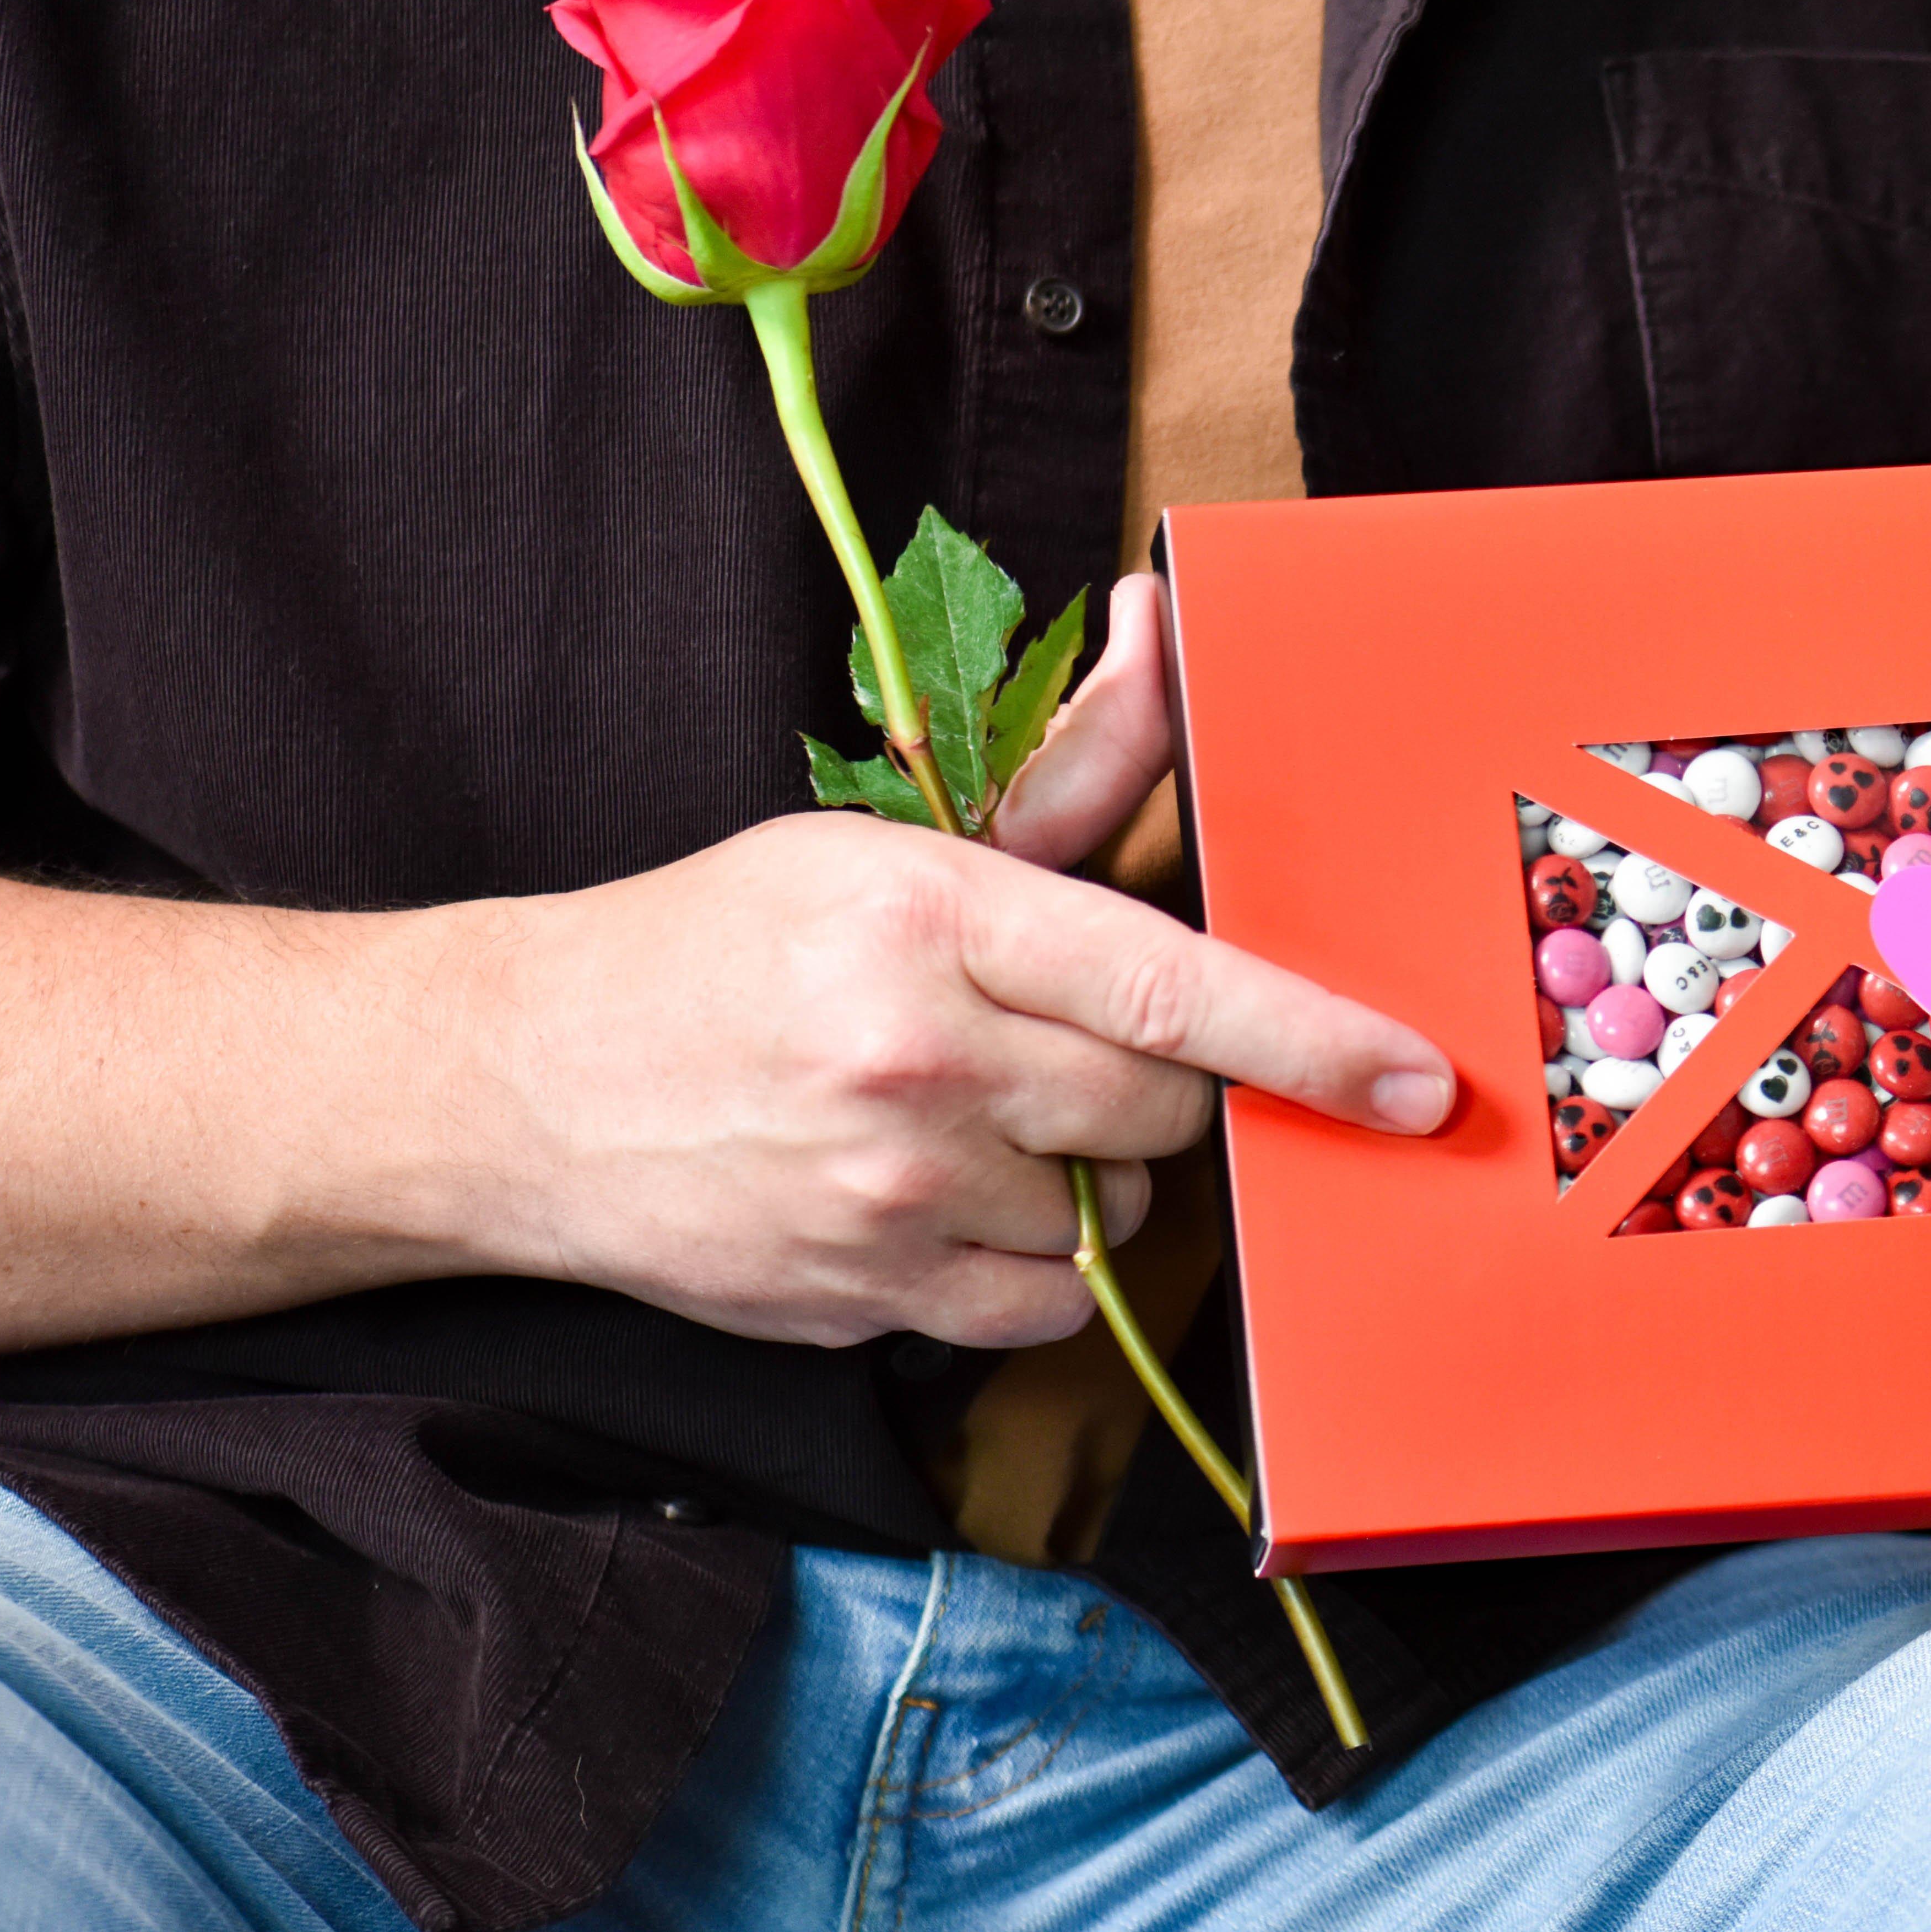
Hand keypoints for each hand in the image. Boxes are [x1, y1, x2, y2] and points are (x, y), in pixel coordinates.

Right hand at [457, 575, 1455, 1349]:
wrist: (515, 1079)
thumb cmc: (723, 945)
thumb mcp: (891, 840)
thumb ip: (1068, 772)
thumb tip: (1171, 626)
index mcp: (933, 920)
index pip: (1175, 991)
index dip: (1314, 1041)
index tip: (1415, 1081)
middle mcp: (917, 1057)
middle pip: (1163, 1108)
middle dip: (1160, 1091)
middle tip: (1065, 1055)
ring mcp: (886, 1191)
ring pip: (1106, 1213)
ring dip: (1077, 1178)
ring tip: (967, 1120)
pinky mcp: (862, 1294)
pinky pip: (1041, 1305)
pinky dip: (1021, 1268)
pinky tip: (934, 1200)